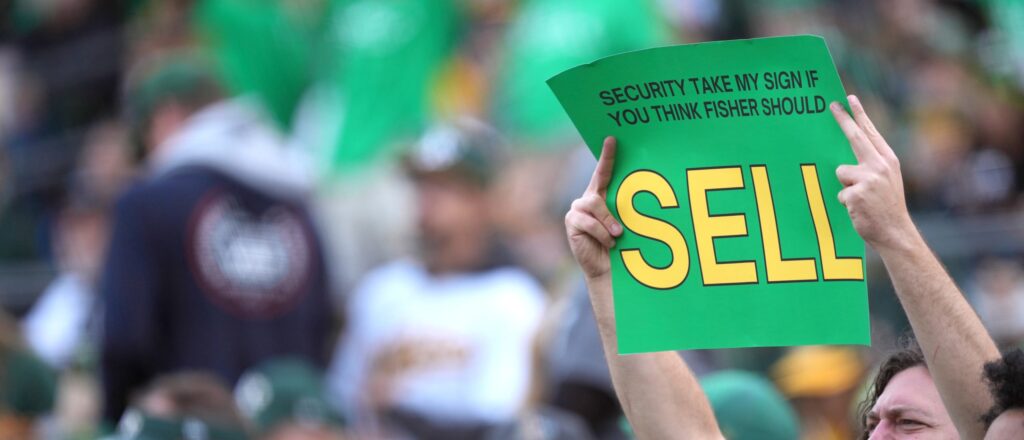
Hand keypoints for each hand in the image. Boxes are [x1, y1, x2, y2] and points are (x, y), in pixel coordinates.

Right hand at [565, 136, 623, 279]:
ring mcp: (578, 209)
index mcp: (603, 195)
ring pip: (594, 204)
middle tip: (621, 228)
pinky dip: (600, 232)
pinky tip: (607, 242)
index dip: (607, 155)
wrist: (608, 268)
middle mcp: (589, 199)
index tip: (612, 139)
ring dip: (608, 222)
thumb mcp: (625, 224)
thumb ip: (623, 212)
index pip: (604, 172)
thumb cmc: (621, 245)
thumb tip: (626, 210)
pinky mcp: (571, 221)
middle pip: (598, 190)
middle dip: (609, 207)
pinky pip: (587, 220)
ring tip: (617, 237)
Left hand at [830, 95, 916, 251]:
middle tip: (832, 105)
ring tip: (861, 199)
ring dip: (846, 186)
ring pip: (841, 172)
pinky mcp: (857, 192)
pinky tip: (859, 209)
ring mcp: (869, 178)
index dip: (860, 114)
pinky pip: (839, 193)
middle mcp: (880, 165)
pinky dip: (845, 202)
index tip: (849, 98)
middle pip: (855, 137)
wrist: (895, 232)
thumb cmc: (887, 208)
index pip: (871, 132)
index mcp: (888, 160)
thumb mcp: (887, 181)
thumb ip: (872, 165)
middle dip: (843, 119)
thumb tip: (848, 153)